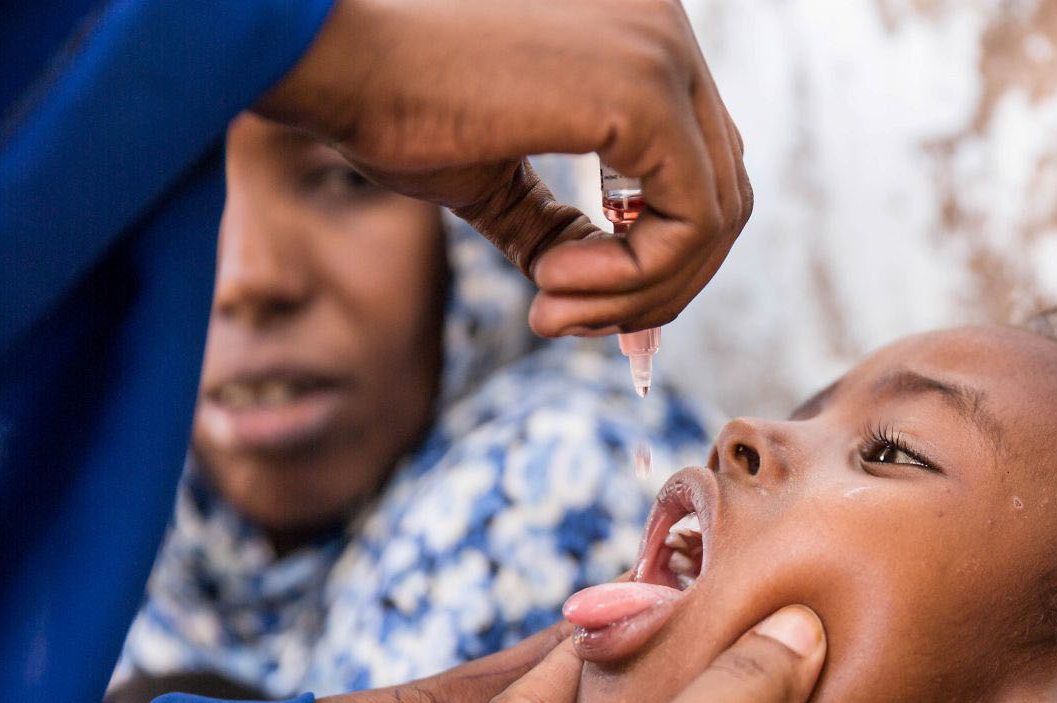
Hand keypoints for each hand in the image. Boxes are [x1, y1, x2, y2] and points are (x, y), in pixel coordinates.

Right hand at [258, 0, 751, 335]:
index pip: (701, 170)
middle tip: (565, 319)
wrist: (333, 63)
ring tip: (552, 308)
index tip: (568, 299)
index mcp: (641, 38)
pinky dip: (635, 278)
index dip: (655, 257)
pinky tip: (552, 284)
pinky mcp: (648, 91)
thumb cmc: (397, 111)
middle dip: (656, 284)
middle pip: (724, 197)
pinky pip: (692, 223)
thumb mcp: (501, 183)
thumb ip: (565, 229)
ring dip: (640, 292)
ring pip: (716, 218)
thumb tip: (607, 295)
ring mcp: (665, 52)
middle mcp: (667, 28)